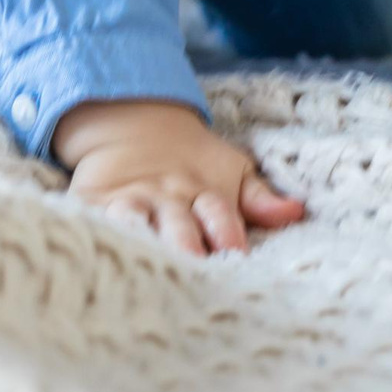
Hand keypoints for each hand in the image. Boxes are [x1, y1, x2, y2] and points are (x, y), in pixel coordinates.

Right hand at [52, 98, 304, 255]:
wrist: (132, 121)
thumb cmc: (192, 161)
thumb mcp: (231, 171)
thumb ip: (259, 198)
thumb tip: (295, 211)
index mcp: (206, 194)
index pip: (220, 216)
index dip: (227, 235)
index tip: (235, 257)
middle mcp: (169, 200)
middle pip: (179, 227)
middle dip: (186, 248)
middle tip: (193, 270)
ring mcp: (131, 202)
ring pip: (136, 223)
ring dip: (142, 242)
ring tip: (145, 266)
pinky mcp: (96, 203)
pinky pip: (96, 220)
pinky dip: (97, 234)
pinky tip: (98, 254)